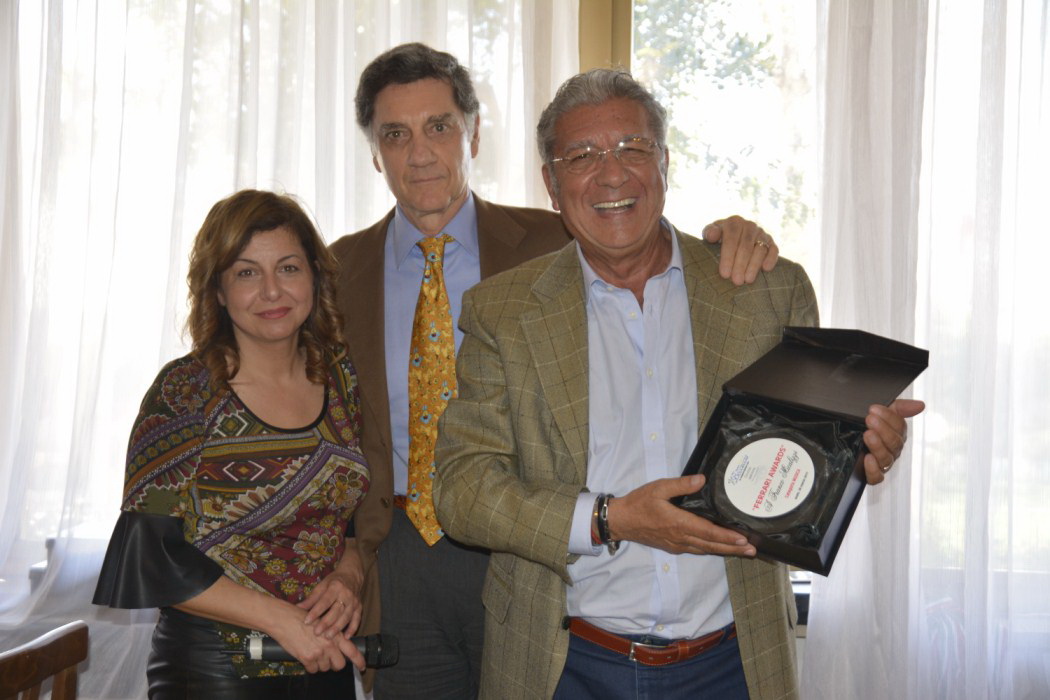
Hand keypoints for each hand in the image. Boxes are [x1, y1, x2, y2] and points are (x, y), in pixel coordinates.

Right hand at [270, 604, 365, 672]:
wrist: (284, 619)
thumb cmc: (302, 618)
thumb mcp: (323, 623)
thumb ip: (331, 635)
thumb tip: (336, 647)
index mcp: (335, 635)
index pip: (352, 651)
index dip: (359, 661)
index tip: (362, 667)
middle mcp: (329, 645)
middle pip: (340, 664)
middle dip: (334, 664)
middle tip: (328, 659)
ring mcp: (318, 652)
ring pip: (325, 668)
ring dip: (320, 664)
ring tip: (313, 652)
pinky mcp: (307, 658)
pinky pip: (313, 670)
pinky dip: (310, 666)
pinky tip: (306, 656)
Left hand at [299, 569, 361, 641]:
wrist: (352, 576)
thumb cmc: (333, 582)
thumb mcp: (322, 586)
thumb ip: (311, 598)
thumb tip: (298, 607)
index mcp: (335, 587)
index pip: (325, 601)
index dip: (316, 612)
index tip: (307, 621)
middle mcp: (346, 594)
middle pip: (336, 610)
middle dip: (326, 622)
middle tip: (317, 633)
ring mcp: (354, 602)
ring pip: (346, 616)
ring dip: (338, 627)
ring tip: (328, 637)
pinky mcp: (359, 607)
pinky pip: (357, 619)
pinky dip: (352, 629)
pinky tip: (346, 637)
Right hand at [606, 475, 755, 556]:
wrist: (621, 521)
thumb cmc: (639, 503)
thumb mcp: (658, 488)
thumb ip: (681, 484)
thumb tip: (701, 480)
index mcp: (678, 523)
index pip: (708, 532)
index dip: (727, 537)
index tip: (743, 539)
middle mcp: (681, 537)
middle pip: (712, 545)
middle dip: (733, 548)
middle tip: (752, 550)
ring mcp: (677, 544)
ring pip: (706, 550)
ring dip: (725, 551)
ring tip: (742, 551)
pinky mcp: (673, 546)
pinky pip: (697, 549)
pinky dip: (711, 549)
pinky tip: (718, 547)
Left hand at [702, 215, 778, 284]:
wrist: (732, 240)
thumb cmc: (718, 240)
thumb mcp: (710, 235)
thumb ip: (709, 233)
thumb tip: (712, 235)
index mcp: (734, 222)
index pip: (732, 237)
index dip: (728, 256)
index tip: (724, 273)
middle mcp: (749, 226)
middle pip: (746, 245)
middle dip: (741, 264)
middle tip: (736, 281)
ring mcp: (761, 234)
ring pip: (760, 249)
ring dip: (754, 265)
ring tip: (747, 280)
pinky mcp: (771, 242)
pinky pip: (773, 250)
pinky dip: (771, 258)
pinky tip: (766, 269)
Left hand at [862, 399, 925, 483]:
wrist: (843, 439)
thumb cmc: (866, 425)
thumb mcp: (880, 412)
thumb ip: (900, 407)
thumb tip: (921, 405)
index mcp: (896, 434)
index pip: (899, 427)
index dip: (888, 417)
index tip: (873, 409)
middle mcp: (892, 450)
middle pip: (894, 443)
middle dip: (883, 430)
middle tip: (870, 419)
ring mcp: (882, 463)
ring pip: (886, 458)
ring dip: (877, 446)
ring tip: (867, 435)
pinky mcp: (871, 475)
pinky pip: (876, 477)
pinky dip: (873, 469)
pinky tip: (867, 458)